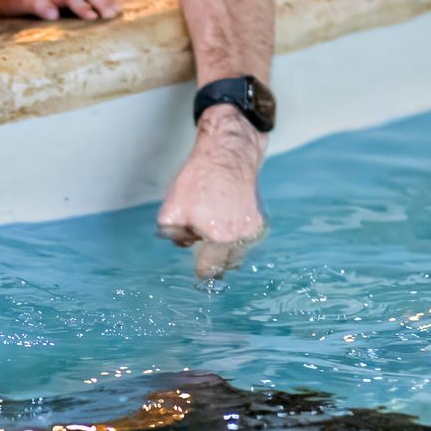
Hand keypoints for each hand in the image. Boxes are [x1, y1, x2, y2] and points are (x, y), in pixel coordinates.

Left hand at [157, 107, 266, 279]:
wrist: (227, 155)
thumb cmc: (199, 180)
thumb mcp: (171, 209)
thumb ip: (172, 234)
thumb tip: (183, 242)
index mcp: (219, 238)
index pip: (210, 268)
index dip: (202, 273)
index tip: (200, 276)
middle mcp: (240, 236)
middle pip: (227, 264)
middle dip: (215, 264)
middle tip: (207, 268)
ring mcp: (252, 228)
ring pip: (238, 252)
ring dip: (227, 251)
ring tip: (216, 243)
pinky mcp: (259, 218)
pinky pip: (246, 237)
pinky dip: (237, 237)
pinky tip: (227, 225)